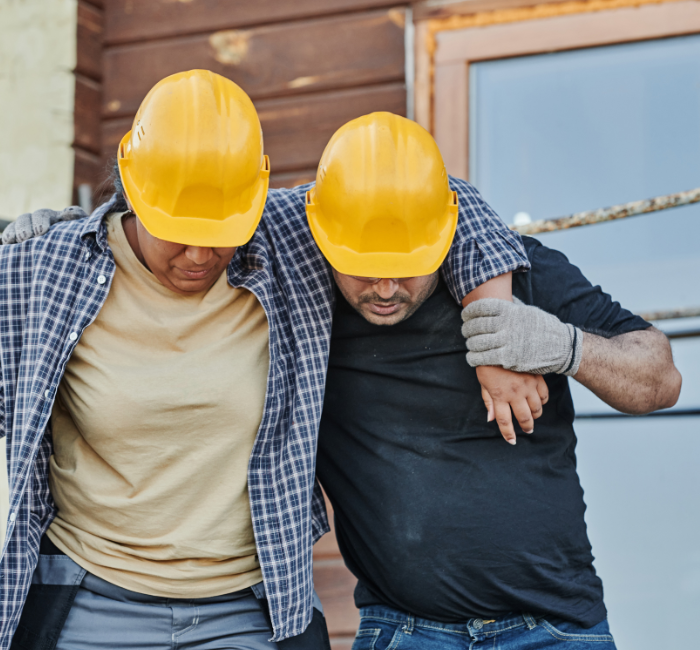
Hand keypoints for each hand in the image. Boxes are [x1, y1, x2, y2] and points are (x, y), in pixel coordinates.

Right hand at [2, 206, 87, 244]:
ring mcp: (23, 229)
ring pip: (14, 226)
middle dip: (24, 227)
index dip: (40, 221)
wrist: (72, 253)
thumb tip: (67, 212)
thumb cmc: (78, 238)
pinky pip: (7, 236)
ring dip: (12, 232)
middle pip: (25, 219)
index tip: (41, 231)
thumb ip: (77, 217)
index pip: (42, 214)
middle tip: (26, 237)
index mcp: (50, 216)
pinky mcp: (16, 240)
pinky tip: (5, 244)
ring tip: (14, 241)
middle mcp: (34, 221)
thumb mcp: (80, 226)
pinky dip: (5, 239)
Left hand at [462, 298, 582, 376]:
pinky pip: (484, 358)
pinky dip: (474, 358)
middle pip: (476, 325)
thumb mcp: (528, 310)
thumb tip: (501, 295)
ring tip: (470, 344)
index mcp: (510, 310)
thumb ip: (512, 305)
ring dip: (470, 344)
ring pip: (478, 342)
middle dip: (467, 329)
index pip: (481, 307)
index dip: (469, 311)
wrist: (562, 347)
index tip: (465, 315)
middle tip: (465, 331)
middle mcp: (507, 324)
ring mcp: (507, 341)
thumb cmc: (544, 327)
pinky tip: (472, 358)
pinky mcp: (508, 358)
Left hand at [476, 366, 548, 443]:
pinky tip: (538, 402)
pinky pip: (544, 396)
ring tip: (532, 416)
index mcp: (499, 395)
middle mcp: (515, 393)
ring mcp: (528, 386)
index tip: (512, 441)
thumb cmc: (489, 363)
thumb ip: (488, 401)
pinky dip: (543, 402)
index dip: (508, 434)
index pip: (503, 421)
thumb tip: (490, 419)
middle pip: (524, 418)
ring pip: (537, 409)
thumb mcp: (483, 382)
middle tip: (527, 430)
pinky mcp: (537, 378)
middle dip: (526, 427)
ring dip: (535, 416)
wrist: (502, 342)